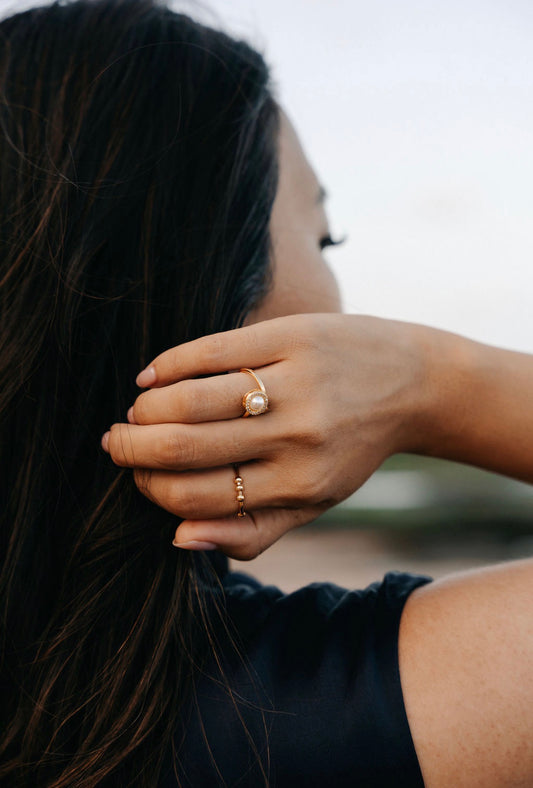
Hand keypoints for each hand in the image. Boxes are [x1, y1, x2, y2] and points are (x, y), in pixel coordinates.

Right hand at [102, 313, 436, 558]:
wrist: (411, 383)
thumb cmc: (352, 448)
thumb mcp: (314, 500)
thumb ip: (252, 530)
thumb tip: (179, 538)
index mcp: (300, 484)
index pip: (198, 497)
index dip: (152, 489)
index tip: (138, 476)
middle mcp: (296, 437)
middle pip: (184, 448)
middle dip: (133, 449)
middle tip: (115, 443)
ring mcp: (294, 383)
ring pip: (190, 399)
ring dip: (145, 409)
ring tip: (135, 413)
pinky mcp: (291, 336)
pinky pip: (211, 351)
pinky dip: (168, 365)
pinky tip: (150, 378)